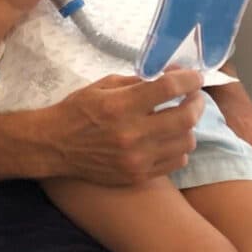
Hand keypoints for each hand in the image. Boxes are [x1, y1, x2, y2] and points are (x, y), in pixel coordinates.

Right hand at [47, 70, 203, 183]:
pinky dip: (178, 147)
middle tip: (194, 96)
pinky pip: (176, 161)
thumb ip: (137, 81)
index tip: (195, 76)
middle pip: (185, 117)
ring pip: (186, 142)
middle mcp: (132, 134)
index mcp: (119, 105)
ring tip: (180, 118)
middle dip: (196, 102)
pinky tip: (168, 138)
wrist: (54, 145)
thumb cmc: (77, 110)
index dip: (188, 79)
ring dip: (188, 126)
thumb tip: (170, 75)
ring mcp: (137, 158)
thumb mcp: (102, 86)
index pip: (168, 89)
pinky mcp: (138, 175)